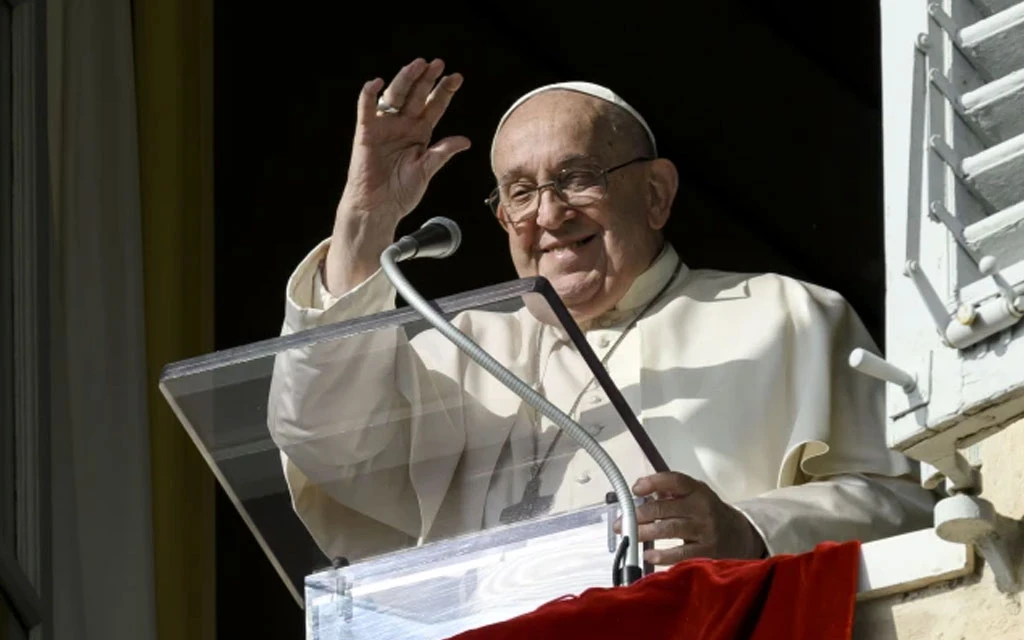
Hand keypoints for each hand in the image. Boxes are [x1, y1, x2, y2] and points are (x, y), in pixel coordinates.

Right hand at [327, 58, 470, 293]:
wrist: (378, 207)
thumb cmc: (401, 192)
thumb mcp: (426, 170)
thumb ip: (442, 153)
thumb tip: (465, 141)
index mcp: (420, 133)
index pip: (434, 106)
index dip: (445, 91)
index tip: (457, 78)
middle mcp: (403, 126)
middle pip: (416, 95)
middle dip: (427, 79)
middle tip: (438, 63)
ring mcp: (385, 127)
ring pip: (395, 96)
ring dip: (405, 80)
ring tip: (417, 66)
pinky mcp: (366, 132)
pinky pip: (366, 109)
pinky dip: (369, 95)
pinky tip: (377, 83)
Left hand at [615, 471, 766, 565]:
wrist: (741, 536)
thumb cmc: (708, 513)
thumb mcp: (695, 496)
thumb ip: (670, 493)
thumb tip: (639, 493)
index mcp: (697, 490)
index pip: (674, 480)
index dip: (653, 482)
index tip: (635, 489)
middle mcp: (702, 507)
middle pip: (665, 508)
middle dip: (639, 515)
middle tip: (621, 523)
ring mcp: (705, 530)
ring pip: (669, 529)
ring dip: (645, 533)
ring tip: (629, 536)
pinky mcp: (708, 551)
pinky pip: (681, 553)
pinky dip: (662, 555)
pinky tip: (648, 555)